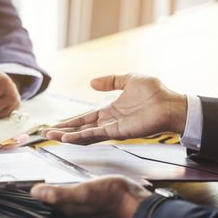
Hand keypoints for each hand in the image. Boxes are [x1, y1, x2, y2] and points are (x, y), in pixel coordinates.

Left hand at [31, 176, 150, 217]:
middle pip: (49, 199)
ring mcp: (81, 204)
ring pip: (59, 196)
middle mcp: (72, 208)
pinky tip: (64, 179)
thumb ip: (59, 193)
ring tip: (41, 176)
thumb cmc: (111, 195)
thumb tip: (36, 192)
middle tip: (28, 176)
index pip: (43, 200)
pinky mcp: (89, 198)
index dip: (33, 191)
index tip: (21, 181)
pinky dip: (63, 186)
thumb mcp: (83, 191)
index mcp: (67, 208)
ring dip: (50, 187)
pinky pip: (70, 192)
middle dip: (39, 189)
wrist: (133, 199)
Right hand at [43, 74, 186, 143]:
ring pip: (84, 134)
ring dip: (67, 136)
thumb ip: (110, 81)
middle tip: (46, 134)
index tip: (56, 125)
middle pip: (81, 129)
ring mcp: (112, 128)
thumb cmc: (155, 92)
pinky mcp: (118, 132)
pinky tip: (67, 138)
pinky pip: (95, 135)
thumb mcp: (128, 80)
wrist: (170, 103)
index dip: (70, 122)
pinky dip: (80, 137)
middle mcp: (109, 122)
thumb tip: (92, 82)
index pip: (85, 118)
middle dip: (63, 132)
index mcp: (110, 111)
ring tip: (51, 137)